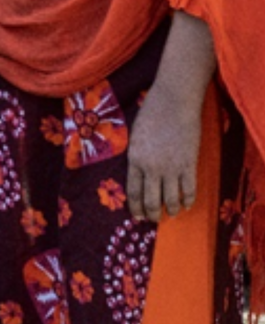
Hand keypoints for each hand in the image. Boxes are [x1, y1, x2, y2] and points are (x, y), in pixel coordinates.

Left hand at [126, 80, 203, 220]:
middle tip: (153, 220)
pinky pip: (189, 189)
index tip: (137, 216)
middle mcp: (151, 168)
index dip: (135, 207)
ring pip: (171, 199)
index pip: (133, 192)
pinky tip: (187, 204)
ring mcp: (172, 167)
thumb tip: (139, 173)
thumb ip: (136, 156)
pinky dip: (189, 200)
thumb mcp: (135, 136)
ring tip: (172, 214)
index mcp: (134, 160)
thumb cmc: (151, 115)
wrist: (174, 103)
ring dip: (171, 210)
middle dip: (152, 214)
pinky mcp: (189, 164)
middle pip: (151, 200)